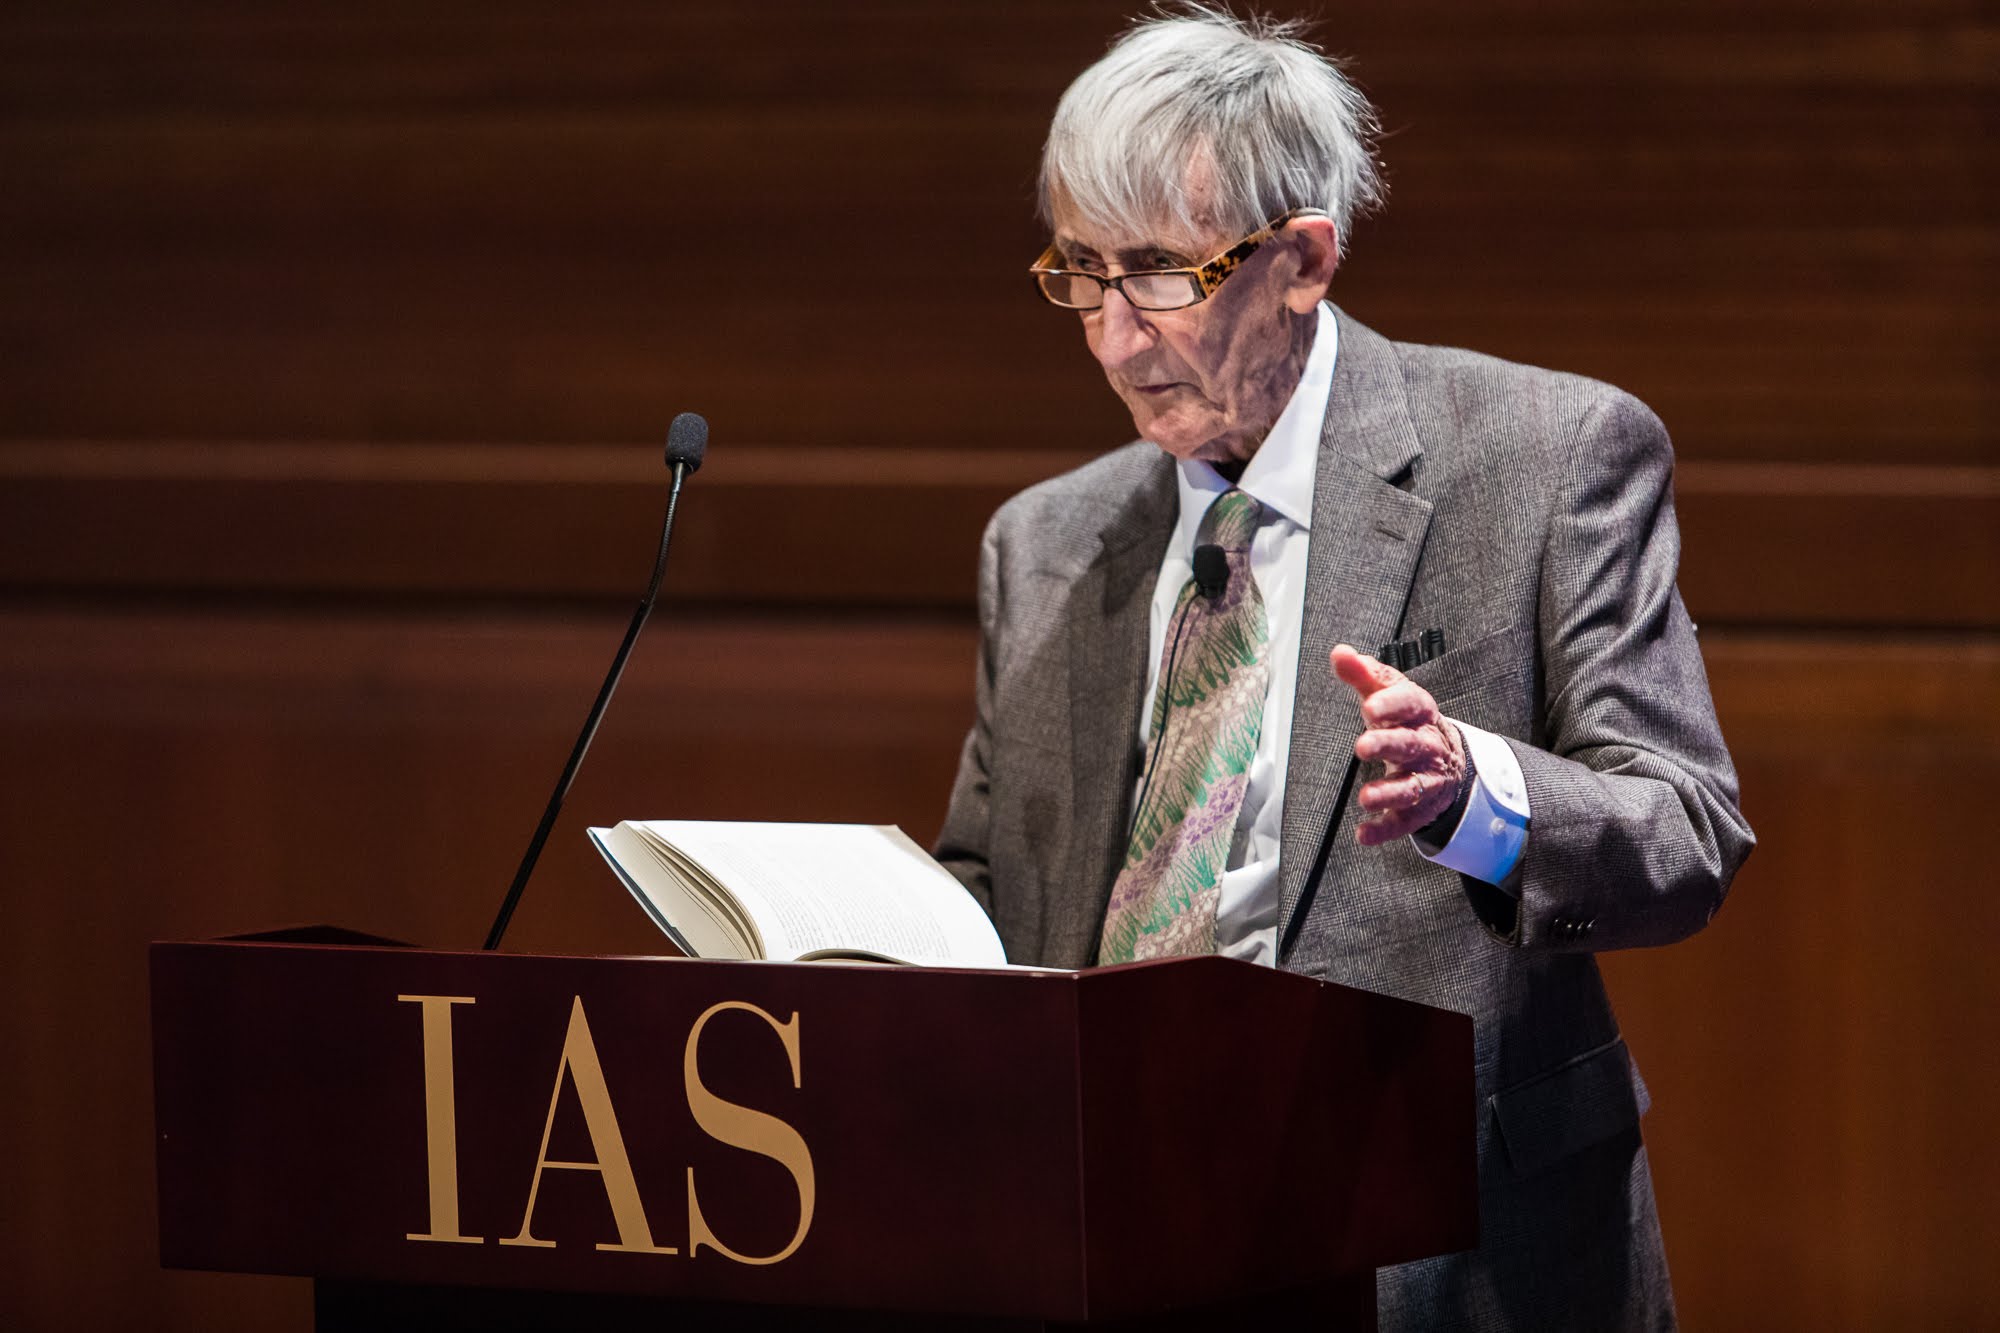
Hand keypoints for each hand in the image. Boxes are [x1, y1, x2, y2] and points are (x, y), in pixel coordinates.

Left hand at [1330, 643, 1467, 845]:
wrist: (1446, 758)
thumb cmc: (1405, 720)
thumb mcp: (1386, 693)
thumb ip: (1362, 674)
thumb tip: (1339, 652)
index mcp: (1419, 712)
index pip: (1411, 703)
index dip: (1393, 705)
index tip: (1370, 706)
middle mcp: (1427, 745)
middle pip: (1411, 745)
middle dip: (1389, 746)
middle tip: (1363, 746)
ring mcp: (1426, 778)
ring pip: (1412, 787)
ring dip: (1389, 793)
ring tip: (1366, 798)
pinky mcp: (1420, 808)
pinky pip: (1405, 821)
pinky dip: (1385, 830)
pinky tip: (1364, 835)